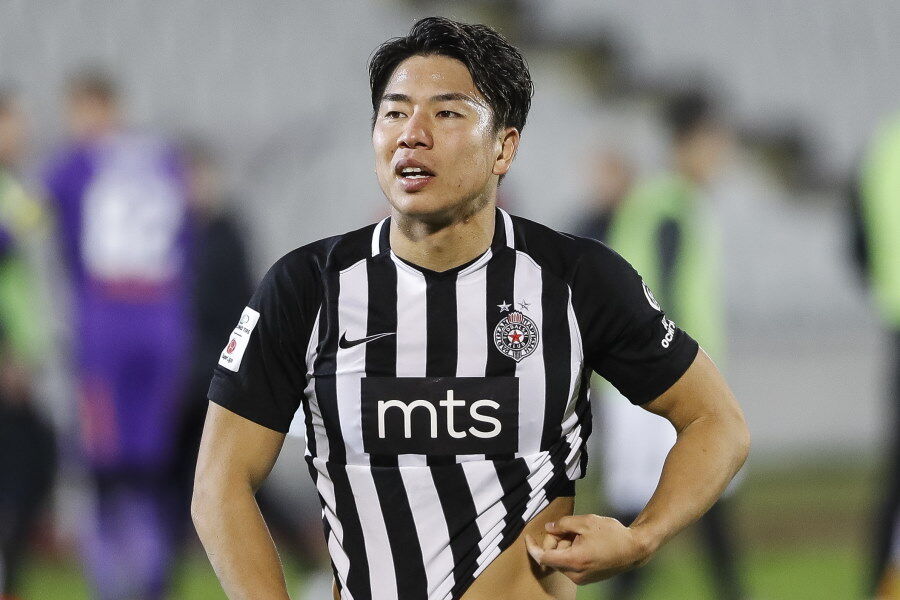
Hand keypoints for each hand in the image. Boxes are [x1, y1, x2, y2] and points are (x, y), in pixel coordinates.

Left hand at [524, 514, 653, 584]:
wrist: (634, 549)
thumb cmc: (611, 534)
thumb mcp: (586, 522)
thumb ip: (563, 524)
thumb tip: (549, 528)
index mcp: (574, 561)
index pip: (543, 557)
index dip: (533, 547)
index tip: (528, 537)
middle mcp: (576, 574)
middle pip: (553, 557)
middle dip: (556, 541)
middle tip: (569, 528)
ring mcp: (582, 579)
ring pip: (562, 560)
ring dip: (565, 546)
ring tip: (582, 535)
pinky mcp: (587, 578)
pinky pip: (571, 564)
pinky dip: (572, 552)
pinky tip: (585, 542)